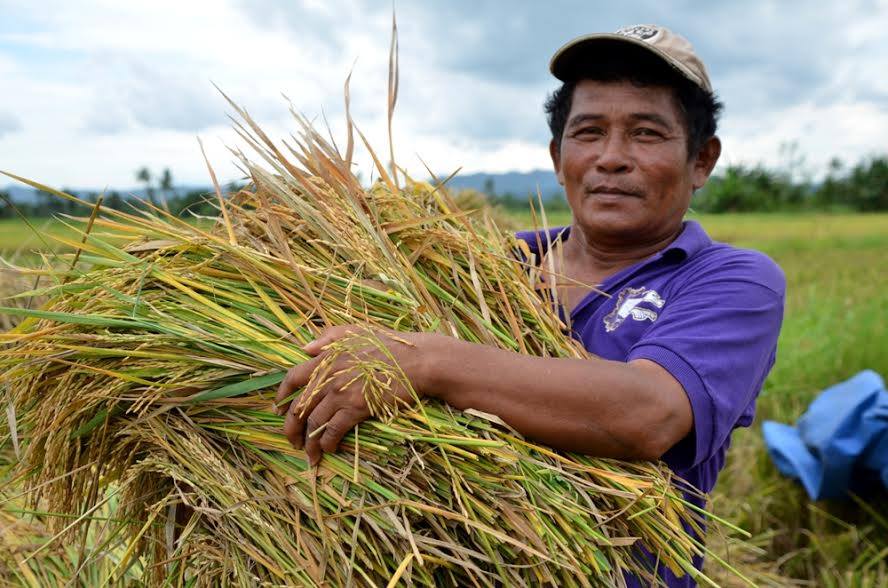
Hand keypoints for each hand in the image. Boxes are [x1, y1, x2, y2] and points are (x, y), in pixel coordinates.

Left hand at [275, 325, 428, 465]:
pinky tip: (329, 449)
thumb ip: (327, 338)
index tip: (277, 408)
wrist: (416, 361)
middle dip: (291, 428)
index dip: (281, 395)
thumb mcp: (355, 332)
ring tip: (309, 454)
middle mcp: (328, 378)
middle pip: (299, 407)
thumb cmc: (389, 345)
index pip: (292, 378)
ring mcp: (341, 394)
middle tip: (292, 441)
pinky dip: (328, 442)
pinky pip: (334, 430)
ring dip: (309, 442)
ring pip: (314, 423)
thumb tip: (305, 348)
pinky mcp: (356, 409)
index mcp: (325, 359)